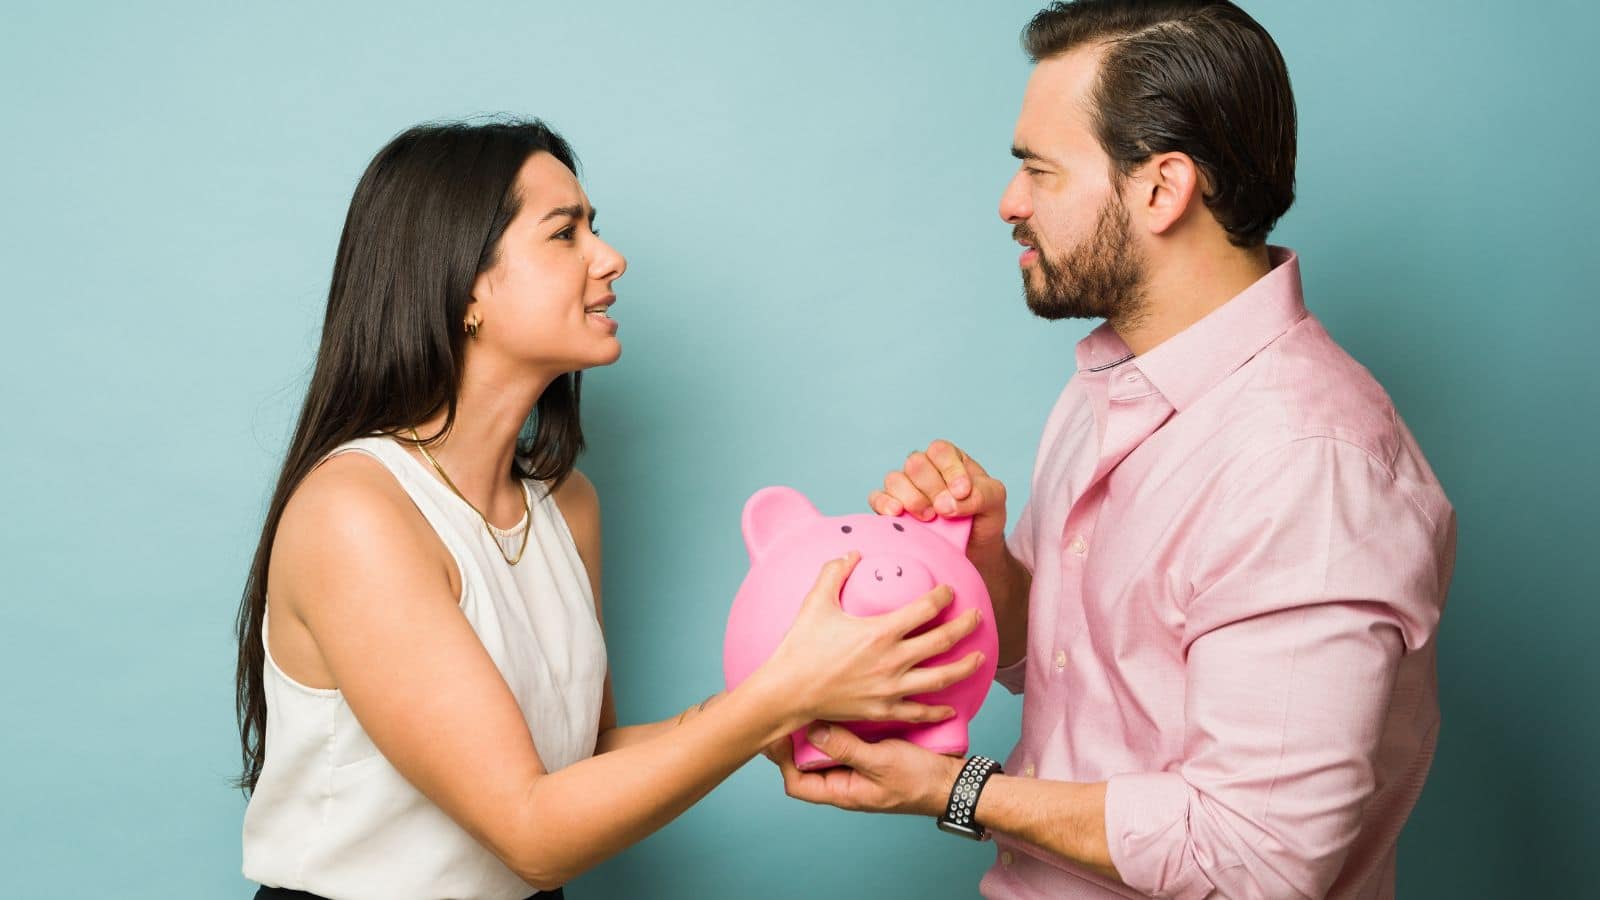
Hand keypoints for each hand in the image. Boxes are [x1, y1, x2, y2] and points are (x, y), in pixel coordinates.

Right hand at [755, 553, 984, 726]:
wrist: (787, 692)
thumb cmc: (800, 647)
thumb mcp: (816, 602)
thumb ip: (834, 572)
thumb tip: (852, 553)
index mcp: (881, 631)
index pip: (926, 608)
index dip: (942, 596)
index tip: (949, 590)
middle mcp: (893, 660)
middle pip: (943, 640)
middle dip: (966, 626)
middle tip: (977, 616)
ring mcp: (891, 688)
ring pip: (942, 677)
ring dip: (965, 666)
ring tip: (980, 657)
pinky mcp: (884, 710)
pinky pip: (919, 710)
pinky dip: (938, 710)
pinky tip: (950, 707)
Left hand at [766, 724, 963, 816]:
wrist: (952, 781)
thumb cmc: (919, 780)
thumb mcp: (881, 762)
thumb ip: (847, 748)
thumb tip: (813, 733)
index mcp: (843, 792)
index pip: (797, 785)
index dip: (783, 763)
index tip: (779, 736)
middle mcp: (845, 782)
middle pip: (806, 766)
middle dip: (794, 743)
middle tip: (785, 714)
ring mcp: (856, 769)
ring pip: (824, 752)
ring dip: (815, 732)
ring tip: (805, 706)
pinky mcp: (869, 754)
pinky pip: (845, 742)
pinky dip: (837, 727)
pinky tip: (836, 707)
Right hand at [870, 440, 1007, 560]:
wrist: (975, 550)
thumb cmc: (984, 519)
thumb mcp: (995, 502)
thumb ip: (980, 495)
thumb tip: (946, 503)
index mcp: (950, 460)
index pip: (940, 451)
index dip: (950, 470)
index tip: (962, 492)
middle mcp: (925, 469)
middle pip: (915, 464)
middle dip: (931, 488)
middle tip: (944, 510)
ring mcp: (905, 488)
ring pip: (894, 479)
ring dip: (911, 498)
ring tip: (927, 517)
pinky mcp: (891, 508)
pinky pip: (876, 498)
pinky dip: (884, 504)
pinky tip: (897, 514)